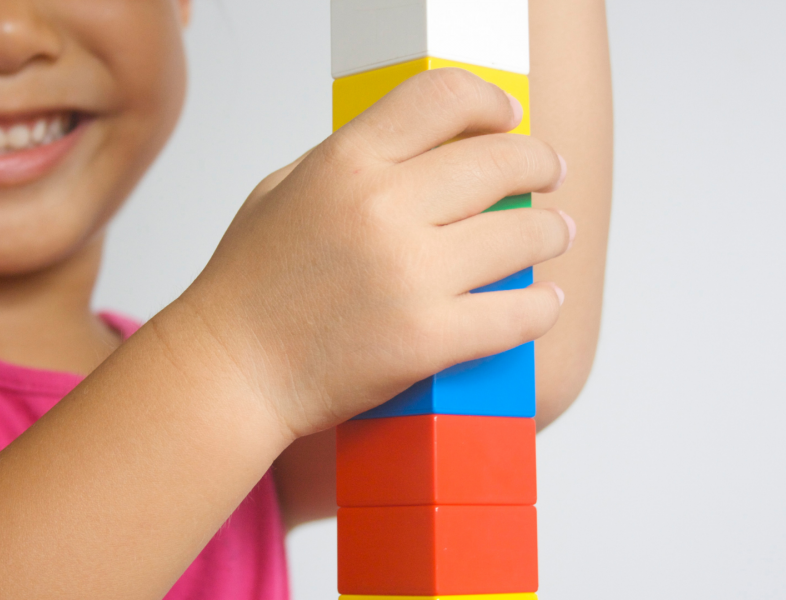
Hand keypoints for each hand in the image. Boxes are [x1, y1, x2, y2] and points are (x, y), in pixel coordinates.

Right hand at [178, 68, 571, 440]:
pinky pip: (517, 314)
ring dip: (551, 232)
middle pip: (500, 162)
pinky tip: (544, 300)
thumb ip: (352, 160)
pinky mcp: (427, 339)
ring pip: (523, 235)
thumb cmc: (251, 285)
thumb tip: (425, 147)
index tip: (508, 120)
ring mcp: (408, 275)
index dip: (490, 102)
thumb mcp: (284, 191)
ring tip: (554, 234)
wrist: (231, 370)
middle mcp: (382, 209)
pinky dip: (542, 306)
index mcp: (346, 163)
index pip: (443, 98)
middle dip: (539, 164)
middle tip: (549, 176)